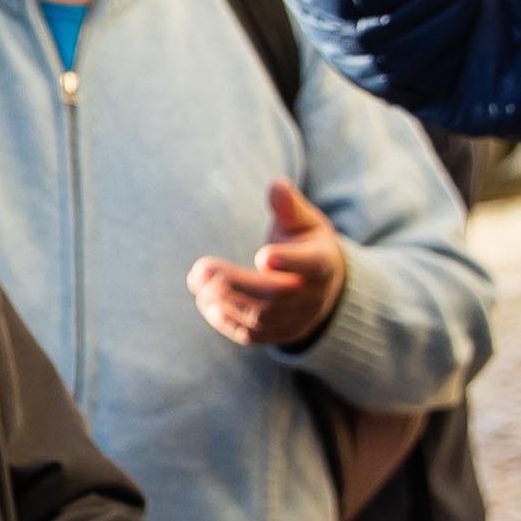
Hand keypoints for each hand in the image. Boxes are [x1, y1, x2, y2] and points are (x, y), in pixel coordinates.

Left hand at [189, 180, 350, 354]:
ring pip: (260, 318)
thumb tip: (276, 185)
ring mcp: (296, 320)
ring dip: (224, 300)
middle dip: (236, 282)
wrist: (324, 290)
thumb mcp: (306, 222)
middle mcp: (312, 297)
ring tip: (197, 281)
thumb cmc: (307, 245)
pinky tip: (206, 301)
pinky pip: (251, 335)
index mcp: (322, 264)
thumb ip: (289, 207)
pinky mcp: (278, 335)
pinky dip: (225, 320)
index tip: (263, 256)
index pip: (310, 264)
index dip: (289, 261)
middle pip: (275, 295)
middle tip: (201, 268)